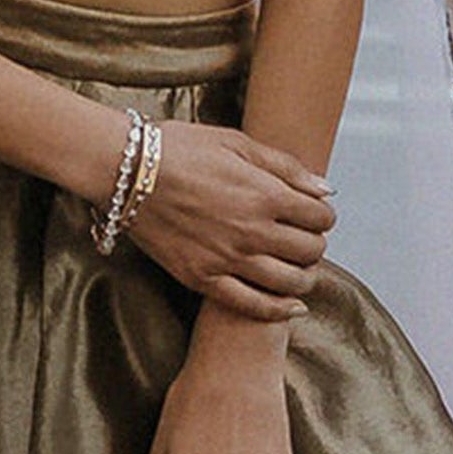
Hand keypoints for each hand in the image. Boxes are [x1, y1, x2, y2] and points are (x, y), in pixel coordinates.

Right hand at [125, 120, 333, 323]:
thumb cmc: (180, 149)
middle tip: (303, 238)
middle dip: (315, 244)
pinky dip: (278, 310)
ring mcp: (227, 259)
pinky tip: (292, 307)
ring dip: (304, 277)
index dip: (323, 215)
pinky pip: (251, 306)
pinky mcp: (202, 278)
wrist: (127, 171)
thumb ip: (286, 168)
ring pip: (289, 283)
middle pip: (310, 250)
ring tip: (299, 270)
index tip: (314, 213)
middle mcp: (252, 231)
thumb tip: (325, 190)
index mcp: (265, 194)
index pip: (320, 217)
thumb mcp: (237, 143)